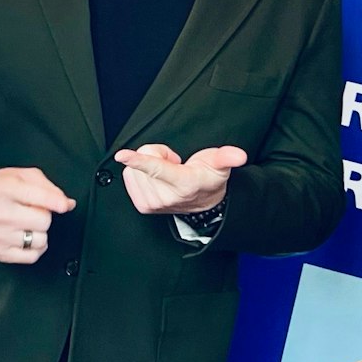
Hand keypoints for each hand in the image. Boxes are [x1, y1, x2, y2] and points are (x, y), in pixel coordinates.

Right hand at [0, 168, 74, 263]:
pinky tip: (25, 237)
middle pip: (44, 221)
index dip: (56, 202)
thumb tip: (67, 204)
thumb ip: (48, 188)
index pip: (40, 198)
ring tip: (26, 223)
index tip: (63, 206)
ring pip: (40, 240)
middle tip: (32, 210)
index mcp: (6, 189)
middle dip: (44, 215)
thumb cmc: (1, 188)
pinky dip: (34, 248)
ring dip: (38, 232)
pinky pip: (32, 256)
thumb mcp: (24, 176)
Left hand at [113, 143, 244, 214]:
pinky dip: (141, 174)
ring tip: (167, 173)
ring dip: (149, 165)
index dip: (139, 159)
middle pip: (145, 160)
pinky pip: (130, 177)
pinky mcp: (143, 206)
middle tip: (174, 165)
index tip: (122, 155)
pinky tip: (157, 179)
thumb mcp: (220, 166)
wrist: (203, 206)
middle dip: (158, 155)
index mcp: (183, 183)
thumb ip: (227, 157)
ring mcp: (153, 204)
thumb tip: (239, 155)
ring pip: (135, 168)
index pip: (157, 169)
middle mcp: (166, 197)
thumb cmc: (208, 180)